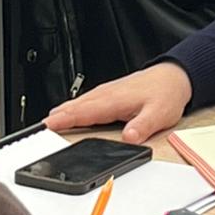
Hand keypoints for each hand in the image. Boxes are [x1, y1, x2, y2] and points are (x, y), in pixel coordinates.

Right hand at [45, 62, 191, 144]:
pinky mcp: (111, 93)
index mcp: (116, 100)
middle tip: (40, 127)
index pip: (86, 111)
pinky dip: (76, 106)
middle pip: (78, 106)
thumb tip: (129, 138)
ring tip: (49, 120)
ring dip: (65, 110)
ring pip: (82, 102)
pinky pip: (88, 100)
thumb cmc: (166, 94)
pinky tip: (71, 111)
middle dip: (59, 115)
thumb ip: (143, 126)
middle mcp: (108, 95)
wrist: (174, 77)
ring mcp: (109, 92)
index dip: (66, 118)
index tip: (49, 125)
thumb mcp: (159, 113)